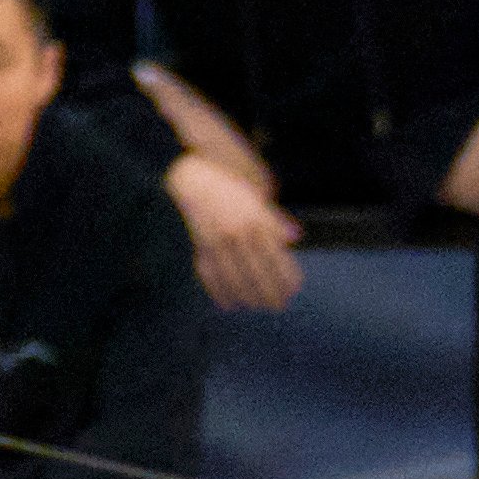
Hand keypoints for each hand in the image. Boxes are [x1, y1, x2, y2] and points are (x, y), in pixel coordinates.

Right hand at [165, 149, 304, 310]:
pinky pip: (208, 273)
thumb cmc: (223, 177)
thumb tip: (293, 237)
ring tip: (255, 307)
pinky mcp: (196, 244)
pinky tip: (227, 302)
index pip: (275, 255)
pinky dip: (218, 291)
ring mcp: (214, 240)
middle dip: (268, 291)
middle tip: (278, 306)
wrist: (184, 171)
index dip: (285, 275)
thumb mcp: (255, 190)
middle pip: (256, 270)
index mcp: (254, 217)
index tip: (294, 289)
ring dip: (246, 295)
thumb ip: (272, 217)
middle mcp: (236, 232)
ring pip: (233, 276)